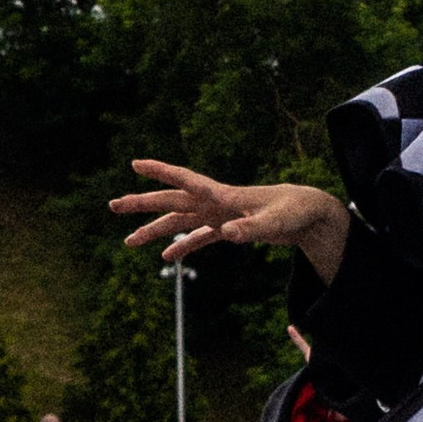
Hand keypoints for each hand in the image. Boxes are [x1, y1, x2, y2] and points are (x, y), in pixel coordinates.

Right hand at [112, 162, 350, 278]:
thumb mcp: (275, 223)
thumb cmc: (295, 212)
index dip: (160, 171)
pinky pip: (198, 237)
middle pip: (171, 202)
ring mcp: (219, 215)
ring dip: (154, 230)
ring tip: (128, 241)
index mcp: (223, 195)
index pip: (185, 180)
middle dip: (141, 203)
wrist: (309, 214)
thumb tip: (228, 234)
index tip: (135, 163)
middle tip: (113, 206)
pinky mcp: (228, 227)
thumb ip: (251, 228)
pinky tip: (166, 257)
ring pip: (179, 222)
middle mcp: (215, 203)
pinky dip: (182, 246)